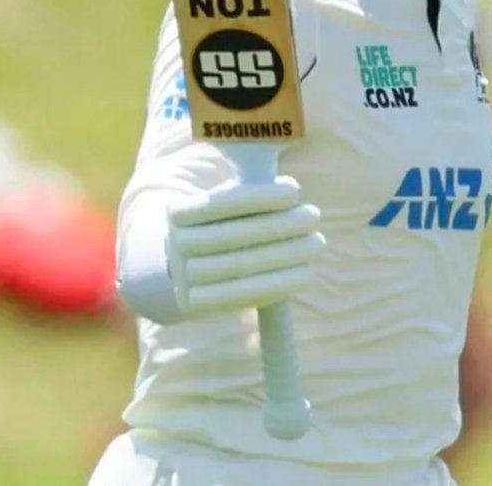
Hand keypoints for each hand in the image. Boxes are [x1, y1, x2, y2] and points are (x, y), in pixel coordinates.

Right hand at [166, 176, 325, 317]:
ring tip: (317, 242)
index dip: (260, 196)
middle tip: (313, 216)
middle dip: (280, 224)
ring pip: (241, 265)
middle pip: (234, 235)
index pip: (222, 201)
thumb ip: (249, 193)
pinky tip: (305, 273)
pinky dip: (279, 284)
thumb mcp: (222, 205)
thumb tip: (289, 187)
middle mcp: (174, 244)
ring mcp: (182, 277)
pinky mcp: (194, 304)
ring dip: (286, 254)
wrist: (182, 270)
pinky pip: (243, 295)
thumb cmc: (217, 227)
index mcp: (177, 211)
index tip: (295, 191)